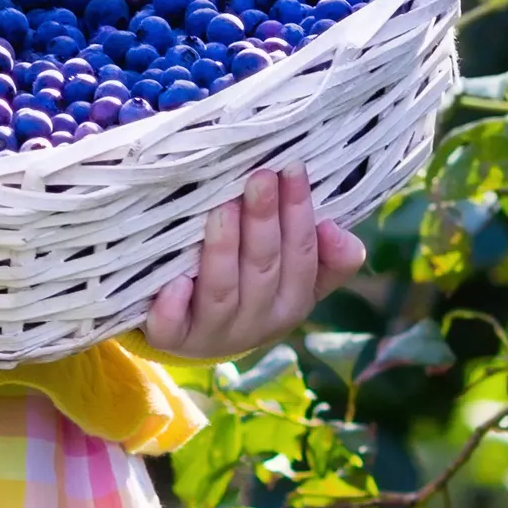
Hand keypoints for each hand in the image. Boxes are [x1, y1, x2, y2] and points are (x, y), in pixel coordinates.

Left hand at [142, 166, 367, 361]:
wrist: (200, 335)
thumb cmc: (253, 286)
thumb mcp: (296, 276)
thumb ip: (328, 256)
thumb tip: (335, 228)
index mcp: (292, 303)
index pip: (302, 256)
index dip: (300, 213)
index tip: (293, 168)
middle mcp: (257, 321)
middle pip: (263, 269)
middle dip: (263, 221)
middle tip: (259, 178)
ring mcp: (213, 332)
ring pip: (222, 292)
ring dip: (223, 250)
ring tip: (222, 209)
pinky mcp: (174, 339)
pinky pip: (173, 327)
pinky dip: (173, 306)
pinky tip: (174, 280)